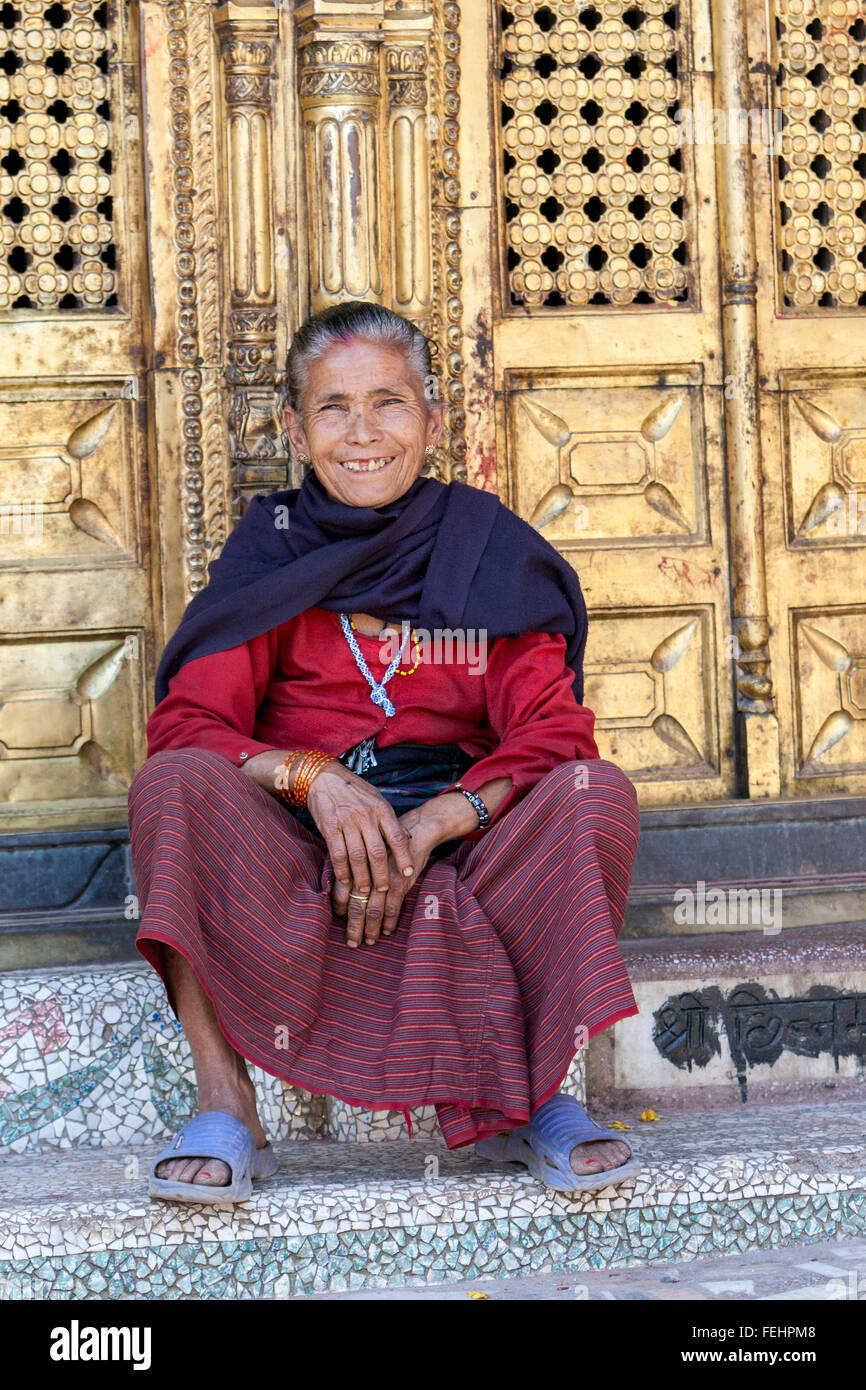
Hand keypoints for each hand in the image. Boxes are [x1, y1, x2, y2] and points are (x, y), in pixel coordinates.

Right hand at [305, 765, 413, 945]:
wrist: (325, 778)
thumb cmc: (355, 792)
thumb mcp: (377, 800)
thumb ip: (390, 820)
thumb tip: (408, 838)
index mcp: (381, 808)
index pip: (397, 837)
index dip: (404, 857)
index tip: (408, 873)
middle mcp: (366, 815)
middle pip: (377, 852)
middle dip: (382, 874)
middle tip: (384, 889)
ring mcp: (347, 821)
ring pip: (357, 856)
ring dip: (362, 877)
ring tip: (364, 890)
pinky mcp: (329, 827)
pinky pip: (338, 853)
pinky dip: (342, 870)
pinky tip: (345, 880)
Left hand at [333, 806, 440, 947]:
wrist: (417, 830)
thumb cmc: (389, 840)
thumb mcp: (368, 849)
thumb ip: (357, 866)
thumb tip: (344, 886)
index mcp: (356, 864)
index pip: (341, 891)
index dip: (339, 909)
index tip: (338, 921)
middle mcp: (367, 873)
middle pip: (355, 905)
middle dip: (353, 926)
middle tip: (352, 942)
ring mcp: (384, 879)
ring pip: (373, 910)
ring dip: (370, 928)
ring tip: (368, 941)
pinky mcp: (401, 883)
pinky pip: (393, 907)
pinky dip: (389, 922)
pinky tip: (386, 931)